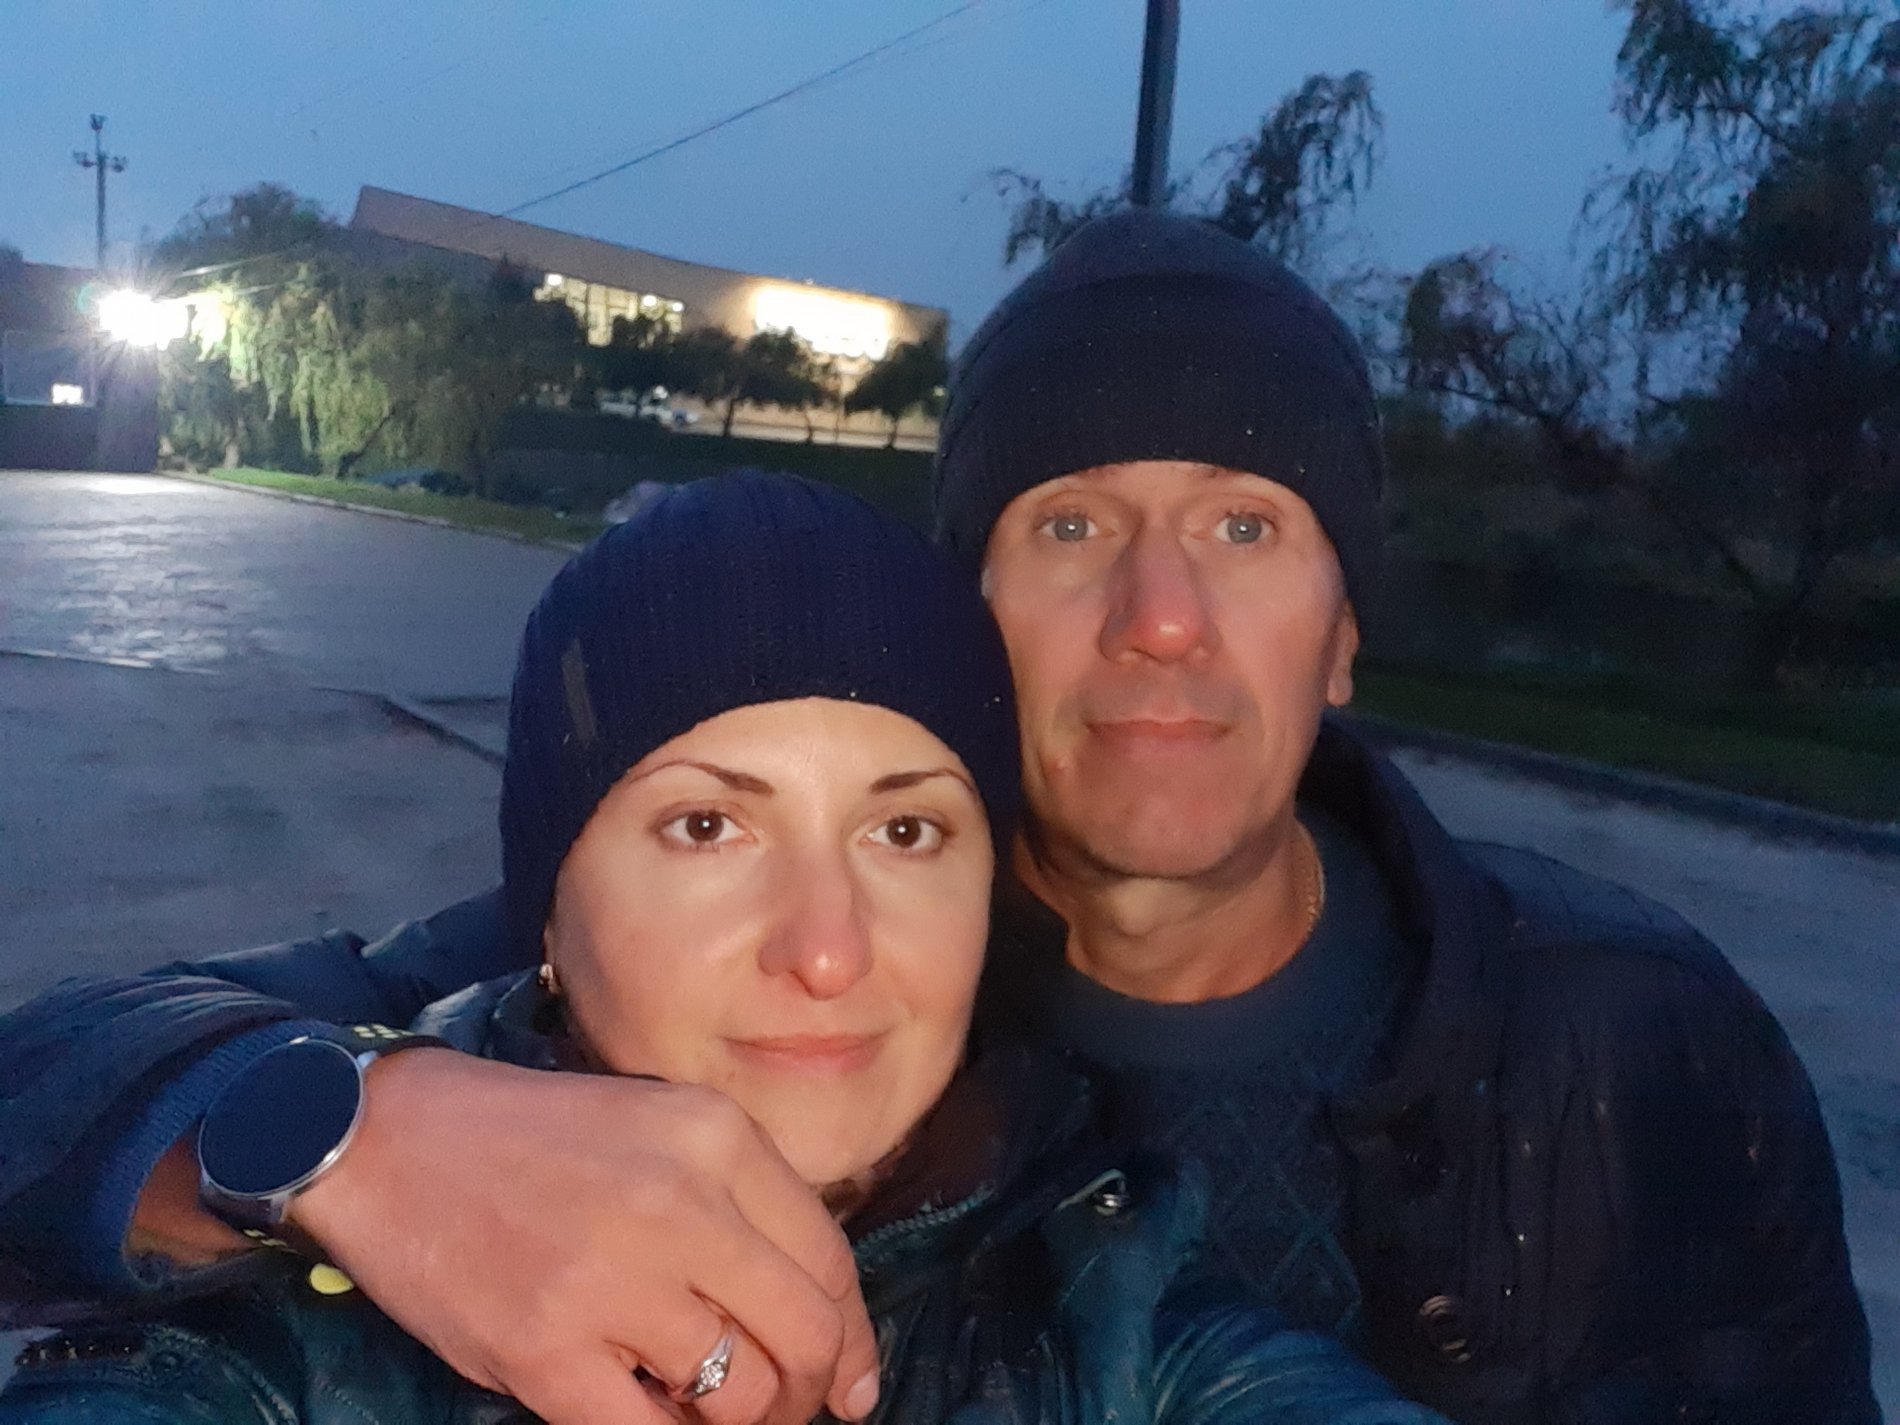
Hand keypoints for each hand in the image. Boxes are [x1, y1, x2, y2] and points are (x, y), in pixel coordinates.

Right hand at [288, 1049, 879, 1424]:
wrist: (392, 1139)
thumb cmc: (536, 1139)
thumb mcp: (661, 1127)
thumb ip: (743, 1205)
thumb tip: (827, 1332)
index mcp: (716, 1137)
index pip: (831, 1260)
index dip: (854, 1337)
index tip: (851, 1380)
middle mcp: (680, 1202)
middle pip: (806, 1334)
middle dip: (813, 1392)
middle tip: (790, 1411)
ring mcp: (611, 1279)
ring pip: (740, 1396)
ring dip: (742, 1423)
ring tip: (712, 1414)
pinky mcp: (544, 1350)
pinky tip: (652, 1416)